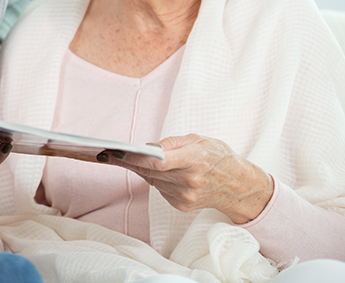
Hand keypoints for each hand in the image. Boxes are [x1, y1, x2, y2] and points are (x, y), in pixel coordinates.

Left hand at [110, 134, 273, 223]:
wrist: (239, 186)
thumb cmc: (218, 157)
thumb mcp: (200, 139)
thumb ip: (173, 143)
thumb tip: (148, 148)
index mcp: (195, 160)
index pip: (158, 161)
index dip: (134, 158)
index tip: (116, 152)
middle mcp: (189, 181)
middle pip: (149, 171)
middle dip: (127, 161)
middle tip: (106, 153)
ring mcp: (185, 196)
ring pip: (152, 180)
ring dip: (140, 169)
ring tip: (125, 157)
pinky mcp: (181, 205)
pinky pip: (159, 188)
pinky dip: (154, 179)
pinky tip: (154, 171)